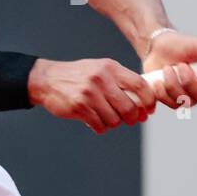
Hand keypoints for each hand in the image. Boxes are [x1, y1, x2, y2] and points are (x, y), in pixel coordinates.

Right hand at [28, 58, 157, 133]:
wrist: (47, 79)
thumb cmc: (77, 76)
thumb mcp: (100, 69)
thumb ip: (120, 80)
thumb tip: (142, 101)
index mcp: (110, 68)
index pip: (140, 85)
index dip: (149, 100)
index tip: (149, 109)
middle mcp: (102, 79)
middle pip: (129, 107)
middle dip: (132, 118)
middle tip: (129, 120)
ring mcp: (90, 93)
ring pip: (114, 119)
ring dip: (113, 123)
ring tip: (105, 117)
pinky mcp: (80, 106)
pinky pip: (100, 125)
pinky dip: (100, 127)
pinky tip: (94, 121)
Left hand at [141, 31, 196, 108]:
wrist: (158, 48)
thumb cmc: (183, 45)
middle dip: (190, 82)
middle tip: (181, 65)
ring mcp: (192, 97)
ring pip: (189, 103)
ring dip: (174, 85)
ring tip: (167, 68)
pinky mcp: (176, 101)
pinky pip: (174, 105)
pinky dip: (164, 92)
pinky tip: (158, 80)